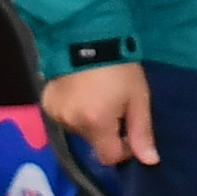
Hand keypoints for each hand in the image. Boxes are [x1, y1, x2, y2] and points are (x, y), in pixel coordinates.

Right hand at [42, 62, 157, 166]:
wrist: (87, 34)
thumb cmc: (119, 67)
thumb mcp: (138, 97)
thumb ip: (142, 131)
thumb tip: (150, 161)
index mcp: (97, 123)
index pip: (109, 157)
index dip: (123, 148)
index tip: (128, 128)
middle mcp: (72, 123)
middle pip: (94, 142)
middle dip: (106, 130)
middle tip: (114, 105)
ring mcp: (56, 113)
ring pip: (79, 130)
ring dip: (89, 120)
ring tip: (96, 95)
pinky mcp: (46, 102)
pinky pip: (64, 117)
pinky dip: (73, 110)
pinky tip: (80, 92)